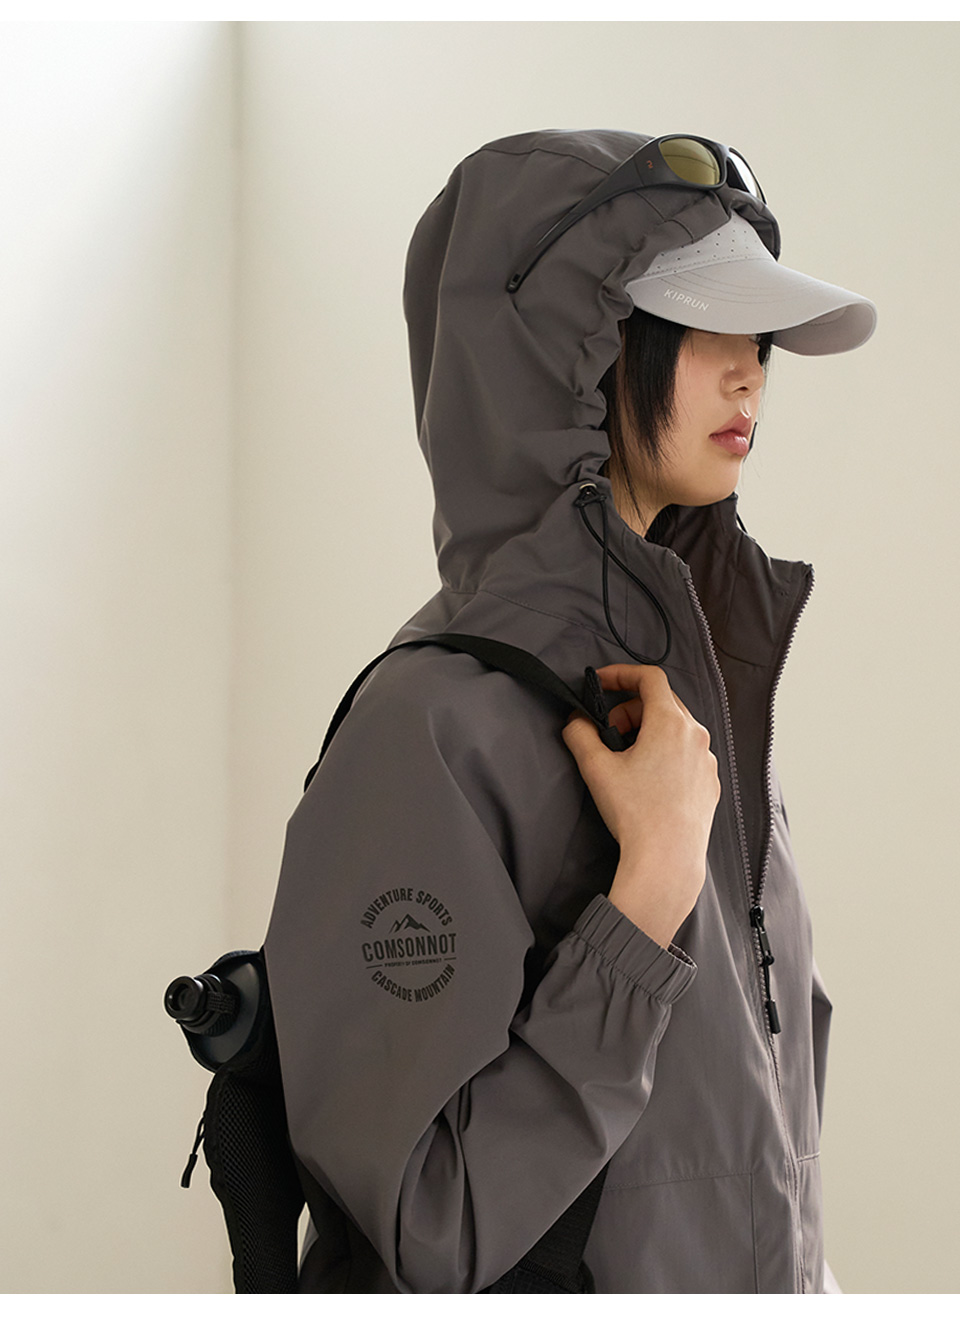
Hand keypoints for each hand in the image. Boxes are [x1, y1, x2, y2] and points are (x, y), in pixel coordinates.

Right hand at [562, 664, 720, 948]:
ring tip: (626, 758)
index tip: (601, 683)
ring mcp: (707, 760)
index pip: (650, 677)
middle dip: (630, 708)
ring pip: (676, 729)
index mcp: (670, 722)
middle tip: (607, 730)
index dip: (622, 673)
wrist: (667, 859)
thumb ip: (579, 733)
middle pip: (662, 702)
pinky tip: (648, 780)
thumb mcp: (596, 768)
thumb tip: (576, 721)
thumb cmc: (635, 811)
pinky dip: (665, 753)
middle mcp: (695, 735)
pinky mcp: (710, 783)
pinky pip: (687, 754)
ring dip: (648, 731)